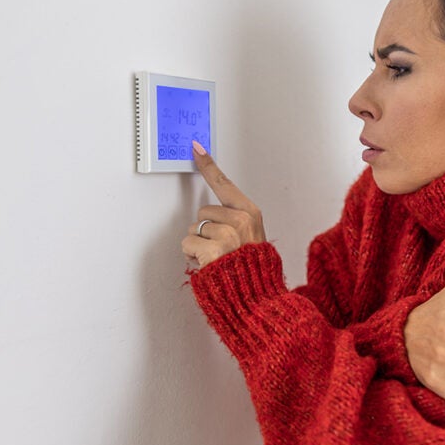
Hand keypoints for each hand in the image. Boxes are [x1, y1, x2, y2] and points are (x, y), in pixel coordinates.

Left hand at [181, 141, 265, 267]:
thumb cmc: (252, 270)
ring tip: (216, 259)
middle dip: (205, 231)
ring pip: (194, 229)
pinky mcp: (213, 248)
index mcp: (251, 213)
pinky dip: (192, 256)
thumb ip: (235, 221)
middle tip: (220, 249)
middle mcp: (241, 220)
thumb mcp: (252, 237)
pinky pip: (188, 244)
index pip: (225, 183)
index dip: (208, 165)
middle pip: (203, 212)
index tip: (196, 147)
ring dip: (198, 246)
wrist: (256, 297)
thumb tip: (211, 215)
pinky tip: (207, 264)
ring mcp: (228, 234)